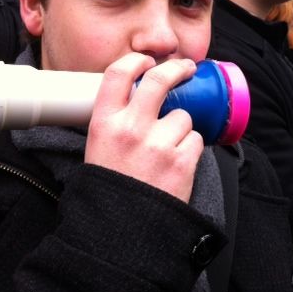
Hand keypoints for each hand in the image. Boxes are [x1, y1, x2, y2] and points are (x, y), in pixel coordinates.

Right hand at [85, 53, 203, 202]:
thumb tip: (138, 99)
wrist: (121, 231)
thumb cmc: (110, 188)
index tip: (146, 61)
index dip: (135, 61)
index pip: (118, 74)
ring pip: (183, 116)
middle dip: (176, 69)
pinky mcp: (181, 161)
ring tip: (166, 152)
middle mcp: (131, 128)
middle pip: (159, 80)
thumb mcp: (97, 148)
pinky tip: (175, 165)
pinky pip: (195, 140)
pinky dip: (189, 149)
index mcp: (104, 123)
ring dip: (180, 128)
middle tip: (186, 69)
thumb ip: (115, 122)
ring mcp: (158, 144)